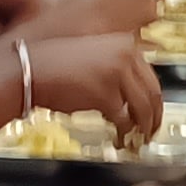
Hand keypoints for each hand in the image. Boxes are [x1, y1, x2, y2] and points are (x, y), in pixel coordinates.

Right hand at [23, 32, 163, 140]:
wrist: (31, 70)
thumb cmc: (55, 66)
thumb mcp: (94, 58)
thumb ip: (117, 72)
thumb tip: (132, 98)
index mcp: (125, 44)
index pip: (151, 77)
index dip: (154, 100)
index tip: (154, 112)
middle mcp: (126, 56)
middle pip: (153, 93)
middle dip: (154, 117)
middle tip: (150, 132)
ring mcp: (117, 74)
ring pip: (143, 109)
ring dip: (142, 128)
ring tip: (138, 140)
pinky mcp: (106, 95)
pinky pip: (124, 120)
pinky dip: (124, 134)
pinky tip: (120, 140)